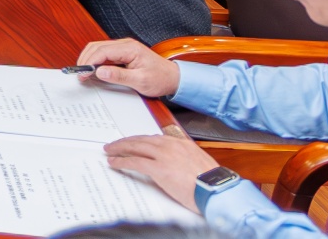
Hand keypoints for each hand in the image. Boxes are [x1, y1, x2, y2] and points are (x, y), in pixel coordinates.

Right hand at [75, 38, 180, 98]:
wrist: (174, 78)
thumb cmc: (160, 79)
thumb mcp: (140, 81)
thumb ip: (119, 76)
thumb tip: (99, 72)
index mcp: (129, 48)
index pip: (102, 51)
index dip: (89, 62)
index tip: (82, 73)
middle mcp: (125, 44)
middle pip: (97, 47)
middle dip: (86, 59)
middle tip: (80, 74)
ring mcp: (124, 47)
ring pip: (98, 48)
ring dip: (89, 59)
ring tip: (84, 73)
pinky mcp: (123, 53)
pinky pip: (104, 53)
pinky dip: (96, 60)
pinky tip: (93, 70)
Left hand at [103, 128, 218, 209]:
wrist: (216, 190)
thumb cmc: (211, 182)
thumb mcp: (198, 163)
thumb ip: (184, 159)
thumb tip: (175, 163)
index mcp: (181, 143)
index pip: (154, 138)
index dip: (140, 140)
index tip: (133, 142)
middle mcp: (171, 145)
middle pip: (141, 140)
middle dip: (126, 142)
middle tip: (114, 144)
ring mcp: (163, 155)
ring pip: (135, 147)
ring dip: (120, 148)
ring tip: (110, 151)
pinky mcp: (158, 168)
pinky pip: (134, 162)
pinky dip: (121, 161)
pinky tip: (114, 163)